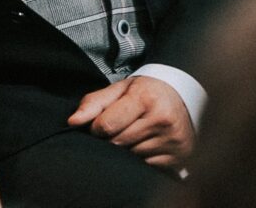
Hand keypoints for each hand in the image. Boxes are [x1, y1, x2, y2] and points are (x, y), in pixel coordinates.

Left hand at [68, 76, 194, 170]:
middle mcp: (162, 120)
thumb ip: (93, 103)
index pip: (107, 124)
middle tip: (117, 130)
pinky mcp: (180, 156)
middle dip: (110, 140)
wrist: (183, 97)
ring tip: (133, 136)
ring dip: (126, 151)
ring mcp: (173, 140)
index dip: (97, 128)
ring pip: (132, 156)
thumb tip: (72, 122)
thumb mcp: (119, 88)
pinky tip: (145, 145)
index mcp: (145, 98)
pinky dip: (141, 160)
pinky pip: (148, 167)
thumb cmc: (145, 92)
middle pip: (118, 143)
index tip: (100, 125)